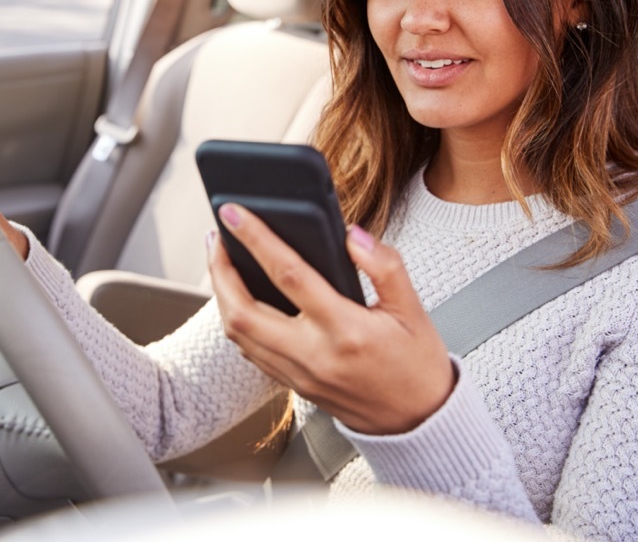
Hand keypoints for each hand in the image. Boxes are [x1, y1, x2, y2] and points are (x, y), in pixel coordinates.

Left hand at [208, 203, 454, 435]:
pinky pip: (251, 352)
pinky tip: (241, 299)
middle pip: (243, 311)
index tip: (234, 213)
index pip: (289, 275)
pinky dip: (237, 322)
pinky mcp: (294, 386)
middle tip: (217, 239)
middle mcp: (315, 355)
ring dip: (222, 295)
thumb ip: (385, 266)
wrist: (421, 423)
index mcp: (346, 330)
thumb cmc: (418, 365)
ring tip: (222, 263)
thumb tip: (352, 235)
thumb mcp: (414, 310)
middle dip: (220, 270)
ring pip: (239, 335)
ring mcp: (300, 375)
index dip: (256, 239)